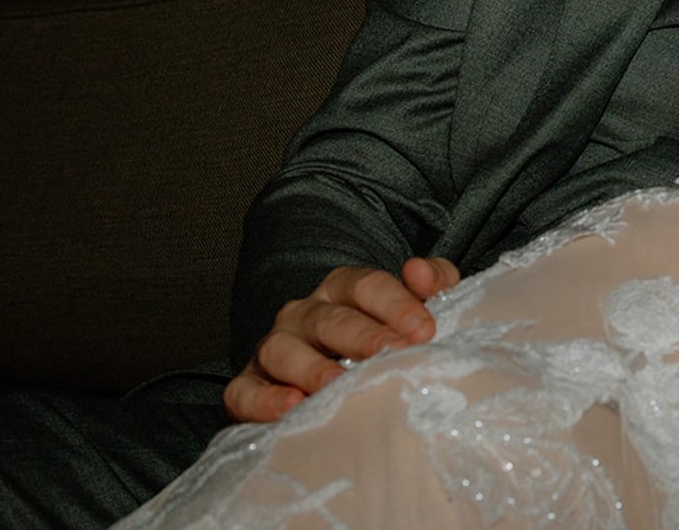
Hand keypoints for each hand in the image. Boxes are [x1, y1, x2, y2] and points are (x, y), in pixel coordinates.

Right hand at [223, 256, 460, 422]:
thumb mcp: (416, 309)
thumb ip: (434, 283)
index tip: (425, 331)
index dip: (396, 304)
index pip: (367, 285)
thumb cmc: (386, 343)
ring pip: (282, 349)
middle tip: (393, 355)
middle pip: (330, 319)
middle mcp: (305, 314)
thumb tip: (419, 270)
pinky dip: (263, 399)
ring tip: (339, 385)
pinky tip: (291, 408)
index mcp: (343, 290)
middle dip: (363, 336)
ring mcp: (274, 348)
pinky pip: (244, 391)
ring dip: (312, 368)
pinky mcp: (247, 387)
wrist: (341, 390)